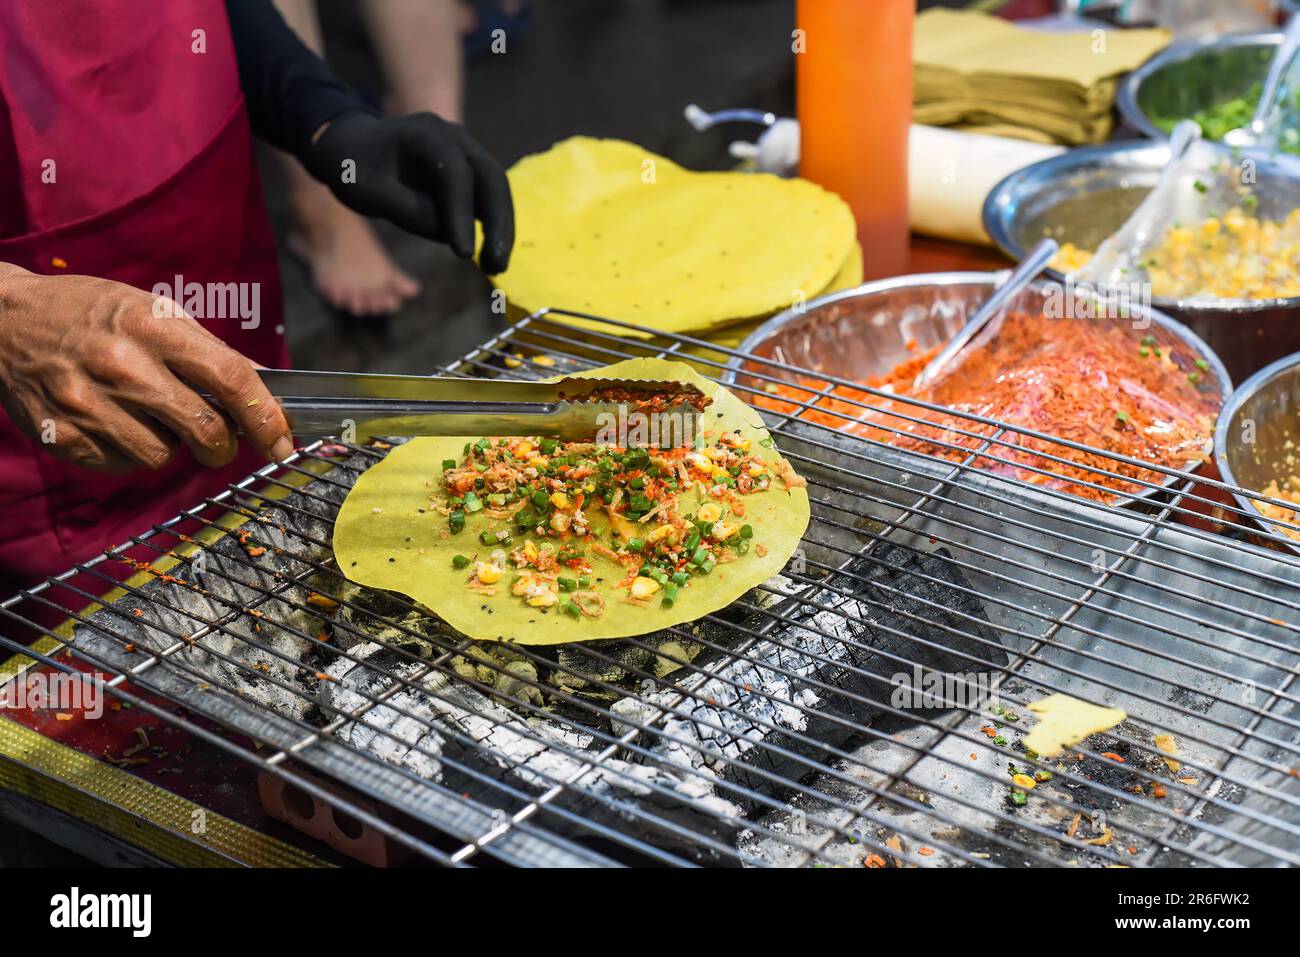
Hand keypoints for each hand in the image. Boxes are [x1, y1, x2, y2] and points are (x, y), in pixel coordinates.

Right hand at [0, 265, 293, 471]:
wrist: (2, 322)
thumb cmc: (89, 314)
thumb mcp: (152, 311)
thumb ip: (210, 352)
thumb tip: (266, 389)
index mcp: (153, 326)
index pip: (232, 379)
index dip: (267, 418)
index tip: (284, 443)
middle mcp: (122, 366)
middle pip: (206, 430)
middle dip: (224, 445)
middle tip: (219, 440)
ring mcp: (89, 405)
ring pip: (164, 456)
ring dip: (170, 445)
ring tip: (147, 415)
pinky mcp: (64, 437)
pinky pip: (124, 465)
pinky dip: (131, 452)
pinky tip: (114, 422)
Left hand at [303, 109, 514, 273]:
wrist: (354, 146)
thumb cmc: (356, 168)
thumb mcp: (370, 193)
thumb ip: (410, 212)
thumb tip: (452, 235)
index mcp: (425, 134)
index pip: (454, 174)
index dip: (461, 214)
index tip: (464, 254)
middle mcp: (454, 136)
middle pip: (491, 176)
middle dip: (498, 222)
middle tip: (497, 265)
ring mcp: (466, 150)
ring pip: (497, 187)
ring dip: (501, 226)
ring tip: (496, 266)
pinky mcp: (470, 168)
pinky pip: (488, 195)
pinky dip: (493, 223)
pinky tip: (490, 253)